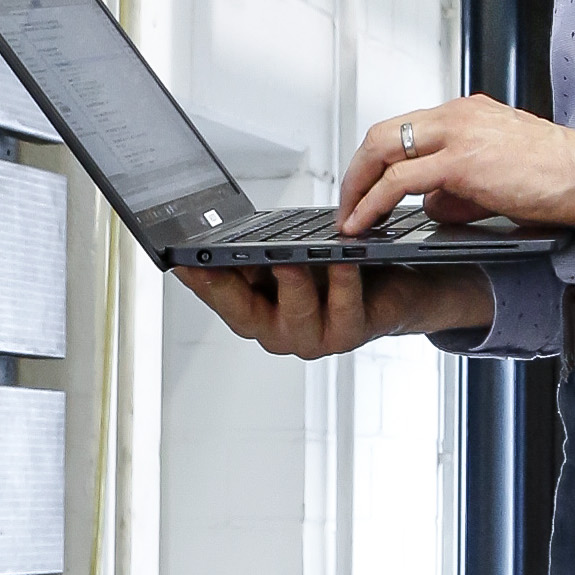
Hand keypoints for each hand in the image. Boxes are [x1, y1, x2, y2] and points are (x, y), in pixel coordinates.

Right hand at [175, 258, 493, 362]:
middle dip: (228, 289)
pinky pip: (343, 309)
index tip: (181, 260)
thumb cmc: (333, 268)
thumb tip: (215, 237)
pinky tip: (342, 260)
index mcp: (255, 311)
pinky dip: (342, 283)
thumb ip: (253, 256)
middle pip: (245, 314)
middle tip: (216, 263)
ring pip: (295, 314)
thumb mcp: (286, 256)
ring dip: (291, 285)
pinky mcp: (349, 334)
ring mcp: (313, 337)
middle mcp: (278, 330)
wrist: (393, 285)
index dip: (198, 281)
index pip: (217, 296)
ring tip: (287, 258)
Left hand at [341, 93, 574, 234]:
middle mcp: (457, 115)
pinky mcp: (461, 161)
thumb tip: (430, 206)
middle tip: (346, 203)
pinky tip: (364, 223)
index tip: (364, 186)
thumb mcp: (497, 178)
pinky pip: (399, 181)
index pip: (404, 128)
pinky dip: (373, 202)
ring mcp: (457, 134)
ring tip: (348, 218)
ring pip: (382, 151)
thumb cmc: (559, 174)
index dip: (377, 159)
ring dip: (357, 187)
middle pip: (382, 134)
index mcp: (467, 113)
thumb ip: (459, 188)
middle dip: (356, 171)